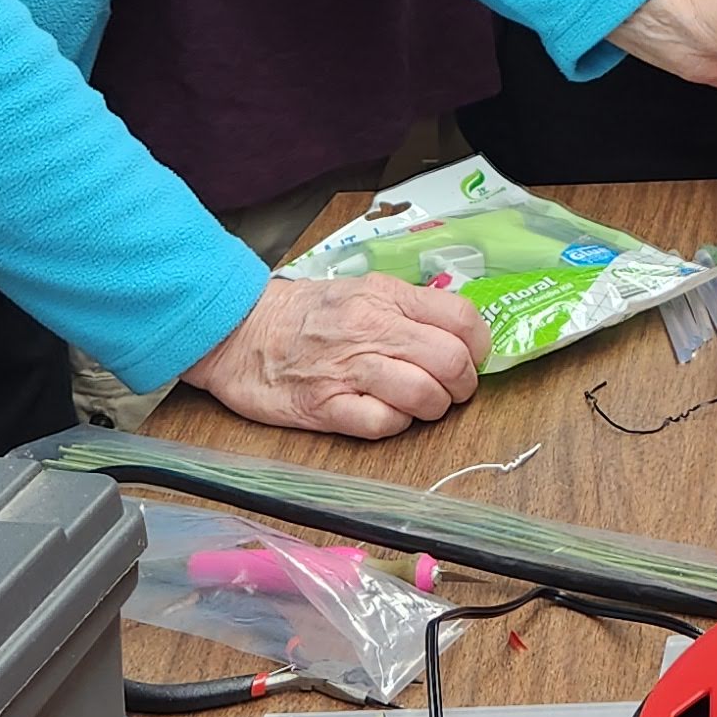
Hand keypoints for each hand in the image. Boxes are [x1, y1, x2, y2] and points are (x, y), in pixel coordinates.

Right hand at [185, 273, 488, 440]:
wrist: (238, 330)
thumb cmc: (304, 314)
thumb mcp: (361, 291)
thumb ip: (407, 307)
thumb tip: (457, 331)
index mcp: (386, 297)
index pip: (461, 318)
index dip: (478, 345)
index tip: (471, 358)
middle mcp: (372, 329)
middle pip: (451, 361)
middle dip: (462, 385)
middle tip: (451, 391)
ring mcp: (348, 369)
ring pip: (424, 394)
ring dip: (432, 408)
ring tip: (419, 405)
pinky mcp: (325, 407)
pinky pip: (382, 424)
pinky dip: (394, 425)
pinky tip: (385, 416)